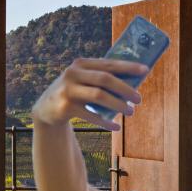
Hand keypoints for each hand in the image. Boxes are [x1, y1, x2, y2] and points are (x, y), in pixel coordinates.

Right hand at [30, 58, 146, 130]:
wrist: (46, 109)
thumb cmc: (74, 92)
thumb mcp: (83, 80)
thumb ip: (101, 77)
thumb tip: (133, 83)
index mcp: (81, 63)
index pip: (108, 63)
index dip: (128, 66)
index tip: (145, 70)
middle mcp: (73, 74)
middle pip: (105, 79)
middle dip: (125, 89)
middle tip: (139, 99)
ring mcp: (68, 90)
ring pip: (99, 96)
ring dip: (118, 104)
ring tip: (130, 112)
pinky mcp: (65, 107)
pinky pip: (91, 115)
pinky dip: (105, 122)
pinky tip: (115, 127)